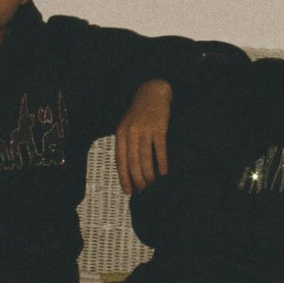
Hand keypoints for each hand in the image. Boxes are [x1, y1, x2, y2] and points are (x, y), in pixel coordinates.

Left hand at [116, 79, 171, 193]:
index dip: (124, 177)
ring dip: (149, 173)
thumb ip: (126, 144)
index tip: (128, 191)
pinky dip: (162, 162)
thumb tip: (129, 168)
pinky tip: (163, 172)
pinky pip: (160, 149)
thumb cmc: (139, 112)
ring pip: (146, 157)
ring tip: (152, 183)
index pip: (120, 160)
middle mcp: (131, 132)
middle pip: (133, 161)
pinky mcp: (159, 128)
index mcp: (120, 133)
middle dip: (137, 179)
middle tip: (143, 190)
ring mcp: (145, 129)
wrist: (152, 92)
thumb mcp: (126, 125)